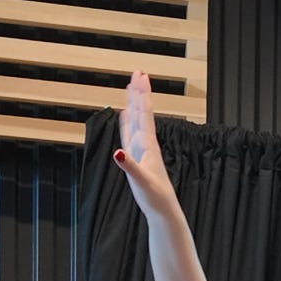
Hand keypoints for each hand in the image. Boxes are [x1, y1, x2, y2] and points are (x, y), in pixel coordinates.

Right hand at [115, 71, 181, 220]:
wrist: (162, 208)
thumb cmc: (153, 195)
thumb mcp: (140, 180)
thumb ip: (129, 166)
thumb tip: (118, 152)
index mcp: (147, 144)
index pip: (144, 113)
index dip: (141, 94)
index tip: (140, 75)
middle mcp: (146, 143)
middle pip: (141, 111)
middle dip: (139, 92)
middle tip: (138, 72)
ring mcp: (141, 149)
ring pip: (136, 120)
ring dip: (134, 103)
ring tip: (132, 87)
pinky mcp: (137, 156)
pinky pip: (130, 133)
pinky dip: (127, 121)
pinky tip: (125, 114)